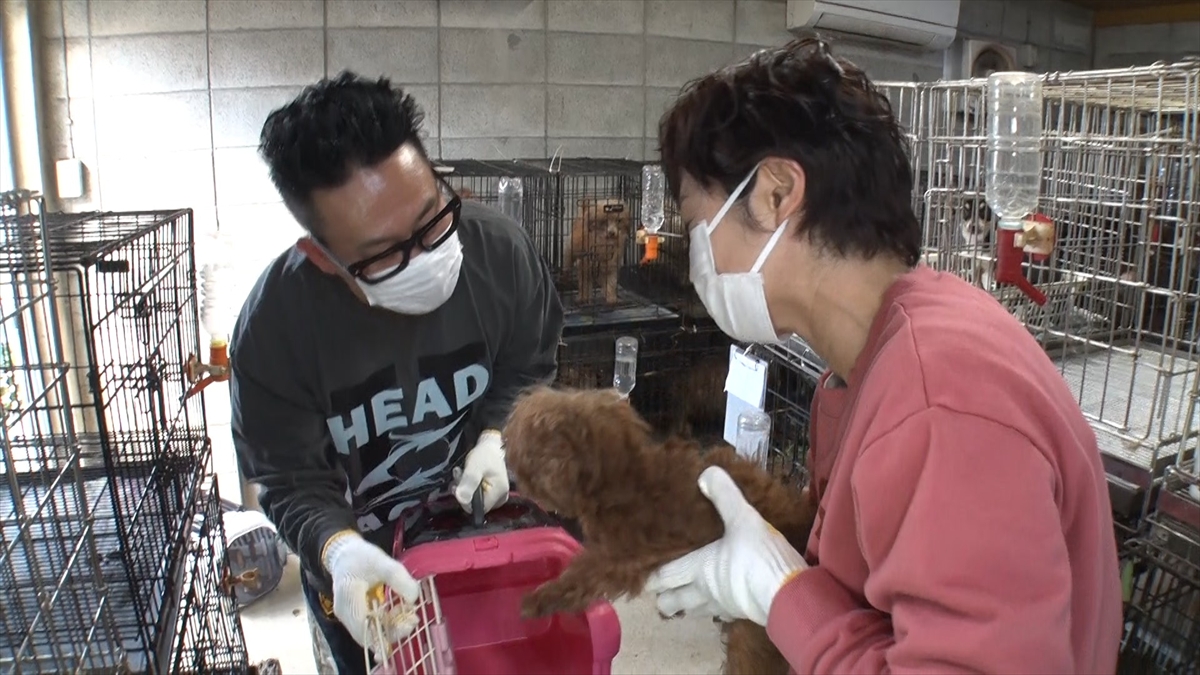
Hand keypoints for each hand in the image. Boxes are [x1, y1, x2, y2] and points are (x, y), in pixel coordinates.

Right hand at [322, 530, 420, 648]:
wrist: (345, 555)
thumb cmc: (361, 557)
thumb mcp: (382, 562)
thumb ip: (398, 578)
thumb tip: (413, 598)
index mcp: (348, 599)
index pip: (366, 627)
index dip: (388, 632)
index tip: (409, 624)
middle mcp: (345, 613)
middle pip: (369, 634)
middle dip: (394, 631)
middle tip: (414, 619)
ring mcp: (349, 616)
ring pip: (372, 632)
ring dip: (392, 627)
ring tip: (410, 614)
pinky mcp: (355, 616)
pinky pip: (372, 626)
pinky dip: (387, 622)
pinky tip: (399, 610)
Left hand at [453, 430, 509, 513]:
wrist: (491, 445)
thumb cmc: (485, 455)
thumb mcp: (475, 467)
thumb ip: (469, 483)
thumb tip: (461, 500)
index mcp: (499, 493)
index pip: (478, 508)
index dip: (465, 499)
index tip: (458, 484)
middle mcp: (500, 498)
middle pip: (476, 504)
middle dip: (464, 491)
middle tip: (459, 475)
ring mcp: (497, 496)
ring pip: (475, 499)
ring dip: (464, 487)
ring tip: (460, 472)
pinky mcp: (493, 492)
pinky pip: (477, 495)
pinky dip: (469, 486)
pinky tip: (465, 474)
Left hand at [644, 466, 807, 625]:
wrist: (788, 595)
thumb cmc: (759, 557)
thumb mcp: (742, 518)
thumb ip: (724, 496)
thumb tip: (705, 474)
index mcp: (698, 569)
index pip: (663, 576)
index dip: (649, 576)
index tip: (639, 572)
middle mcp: (703, 592)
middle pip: (670, 604)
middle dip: (662, 598)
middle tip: (661, 588)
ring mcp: (722, 608)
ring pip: (693, 612)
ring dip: (687, 605)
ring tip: (687, 593)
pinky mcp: (741, 616)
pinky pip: (720, 615)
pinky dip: (714, 608)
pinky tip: (722, 597)